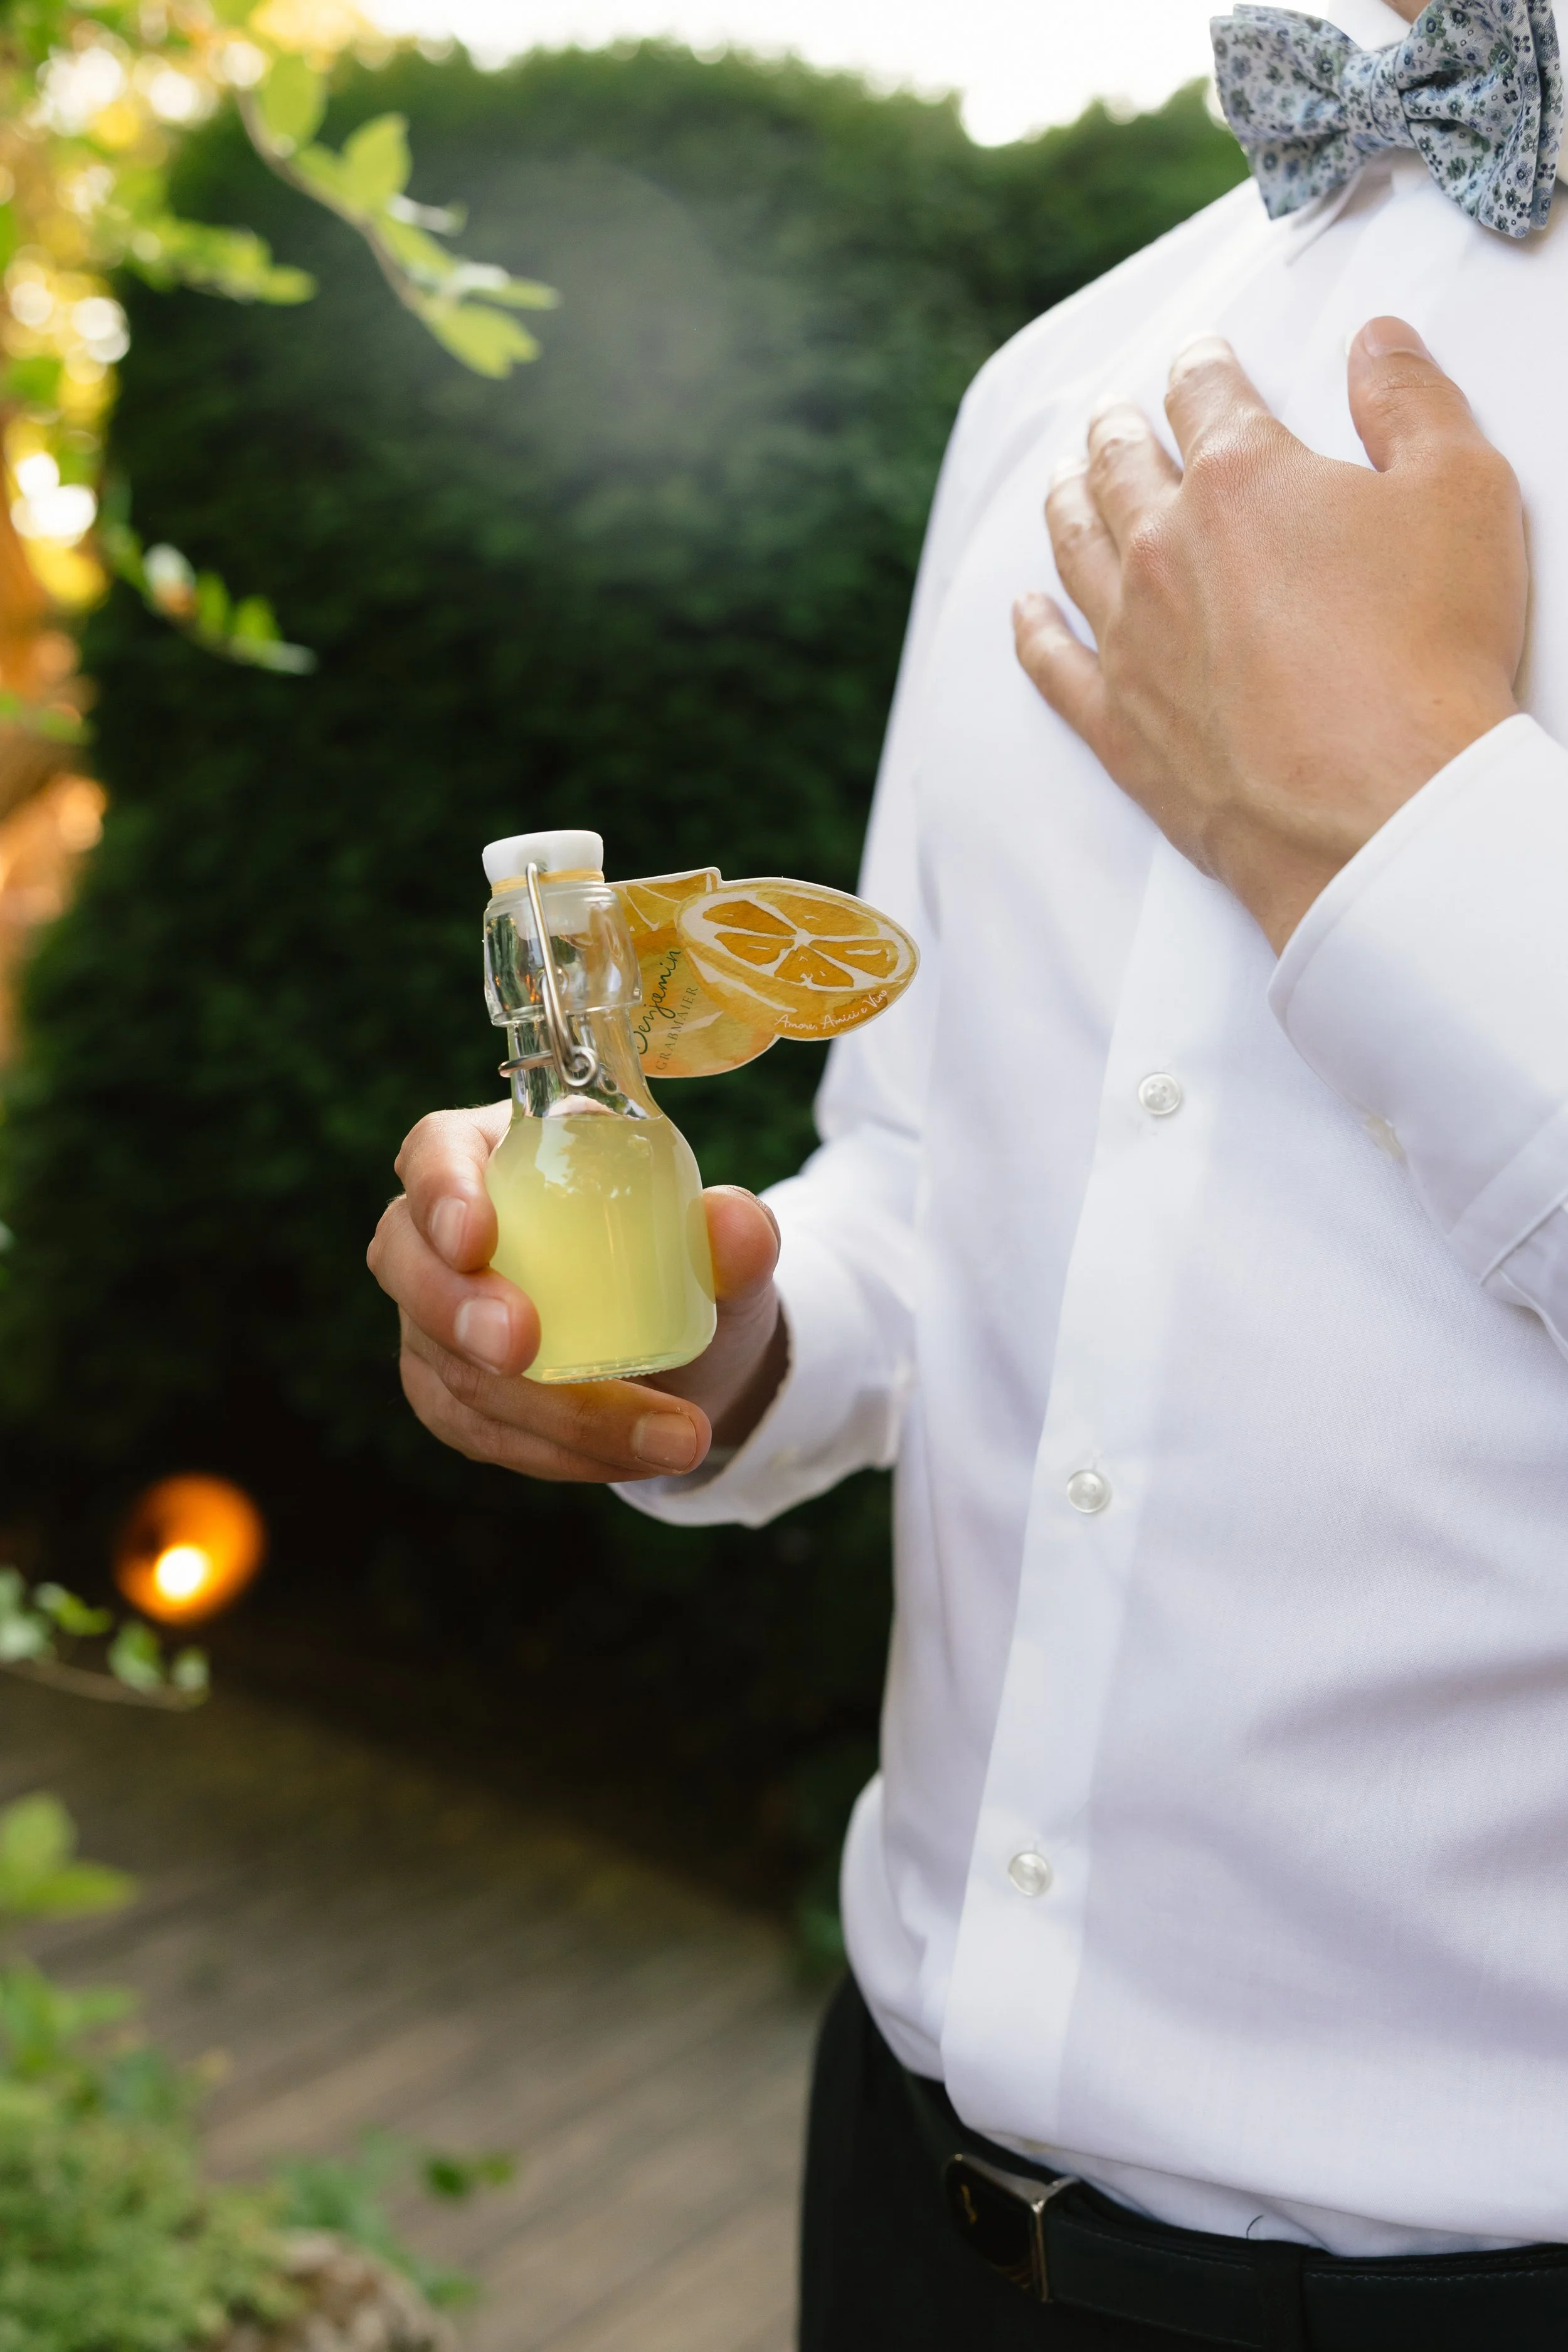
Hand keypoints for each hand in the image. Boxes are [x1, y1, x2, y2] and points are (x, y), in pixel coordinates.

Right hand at [367, 1102, 786, 1481]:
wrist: (689, 1353)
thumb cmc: (688, 1269)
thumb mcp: (727, 1251)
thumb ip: (737, 1234)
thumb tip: (732, 1225)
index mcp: (504, 1155)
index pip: (437, 1150)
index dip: (441, 1190)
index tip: (475, 1237)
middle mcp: (445, 1232)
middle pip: (405, 1260)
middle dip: (456, 1309)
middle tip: (520, 1347)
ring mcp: (433, 1316)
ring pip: (449, 1365)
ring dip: (546, 1412)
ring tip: (664, 1438)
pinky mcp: (447, 1389)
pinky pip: (476, 1429)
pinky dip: (554, 1451)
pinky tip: (629, 1461)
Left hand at [1013, 318, 1525, 950]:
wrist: (1378, 806)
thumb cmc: (1429, 654)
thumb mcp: (1461, 492)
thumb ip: (1413, 402)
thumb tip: (1376, 342)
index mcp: (1239, 478)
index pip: (1207, 396)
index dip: (1203, 367)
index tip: (1198, 359)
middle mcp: (1163, 551)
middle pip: (1121, 468)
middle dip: (1117, 430)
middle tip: (1110, 415)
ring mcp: (1132, 641)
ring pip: (1076, 550)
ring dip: (1066, 505)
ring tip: (1061, 481)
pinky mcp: (1120, 725)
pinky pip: (1053, 667)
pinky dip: (1034, 634)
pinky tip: (1025, 614)